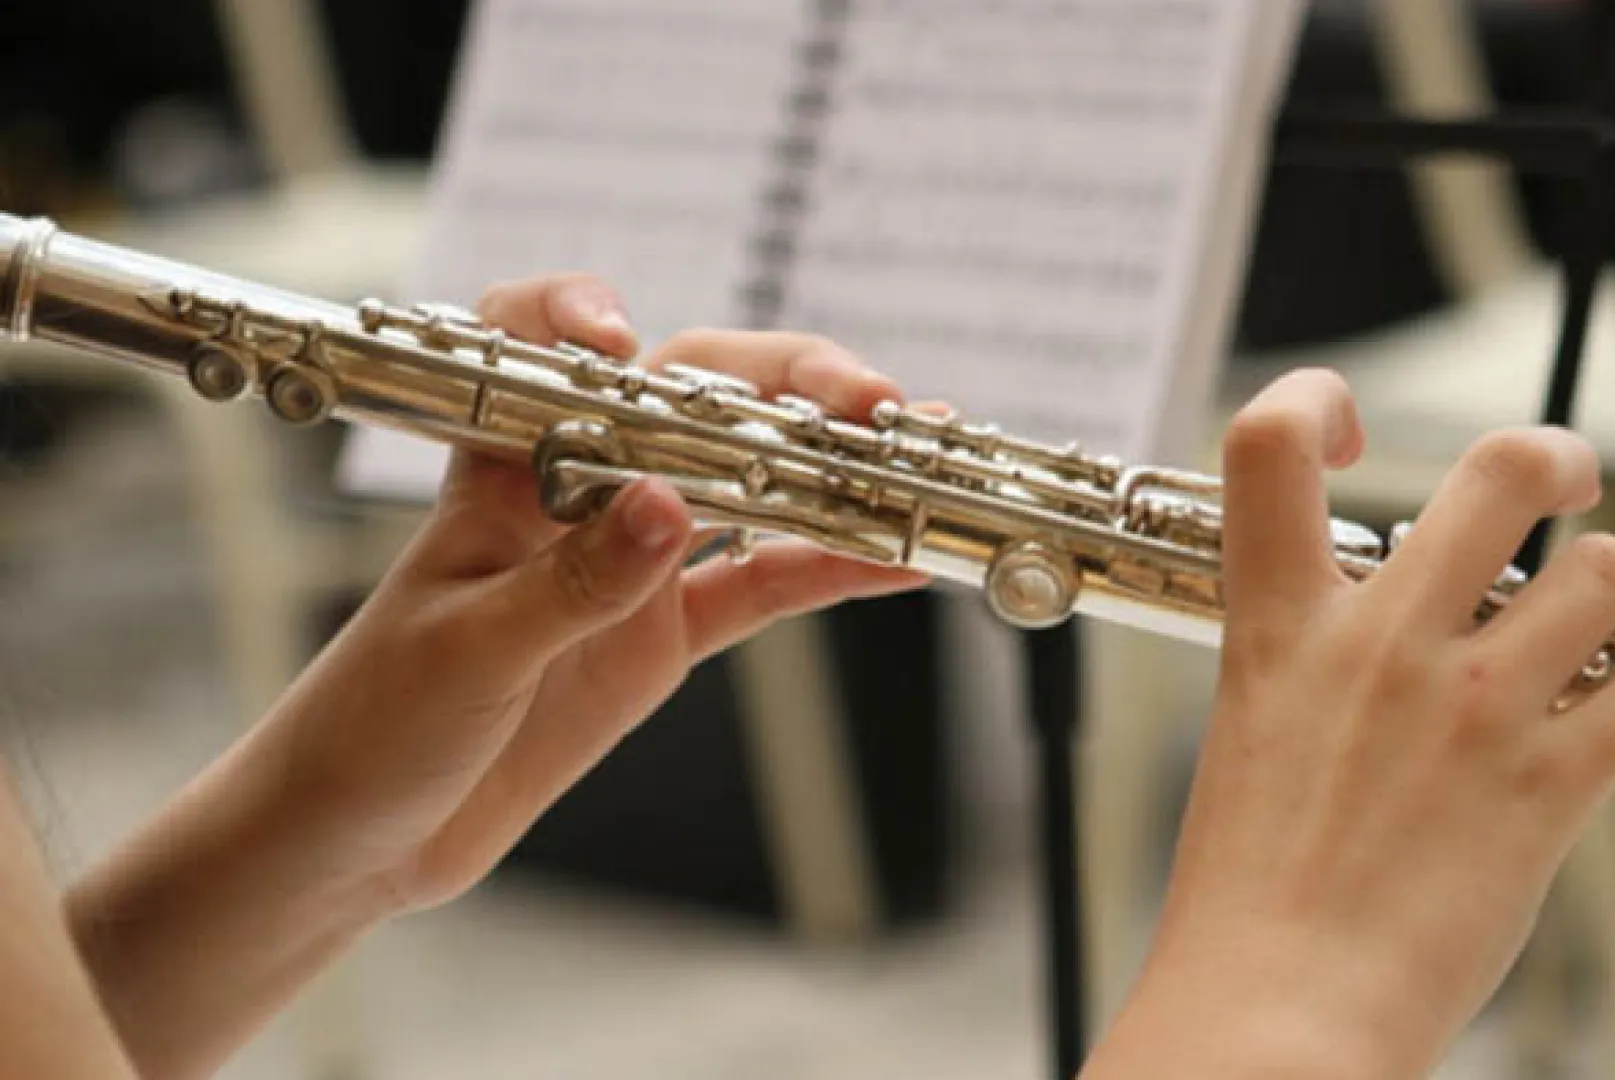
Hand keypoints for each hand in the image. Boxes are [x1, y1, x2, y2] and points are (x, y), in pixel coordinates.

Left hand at [243, 275, 927, 911]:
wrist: (359, 834)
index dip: (580, 320)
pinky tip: (896, 562)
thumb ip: (571, 583)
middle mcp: (577, 494)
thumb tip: (669, 507)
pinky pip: (761, 586)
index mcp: (501, 473)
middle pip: (693, 403)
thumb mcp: (467, 652)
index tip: (626, 342)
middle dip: (785, 387)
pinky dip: (828, 571)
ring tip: (912, 462)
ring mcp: (630, 561)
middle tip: (868, 405)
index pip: (539, 350)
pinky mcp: (663, 633)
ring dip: (829, 472)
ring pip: (747, 486)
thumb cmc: (372, 724)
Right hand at [1083, 369, 1614, 1078]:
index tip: (1357, 429)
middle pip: (1500, 470)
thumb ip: (1313, 658)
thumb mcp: (1252, 736)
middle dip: (1553, 456)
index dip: (1318, 400)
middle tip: (1561, 480)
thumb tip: (1379, 614)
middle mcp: (1382, 644)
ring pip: (1608, 570)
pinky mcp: (1548, 785)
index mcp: (1281, 627)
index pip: (1267, 443)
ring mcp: (1472, 709)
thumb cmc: (1251, 893)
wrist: (1276, 1009)